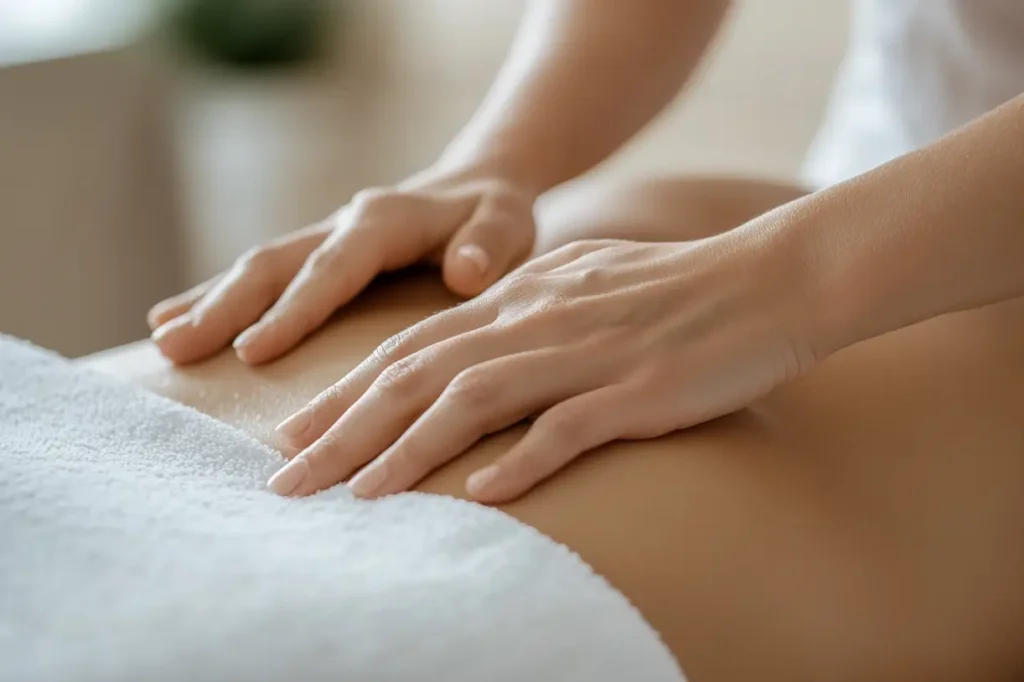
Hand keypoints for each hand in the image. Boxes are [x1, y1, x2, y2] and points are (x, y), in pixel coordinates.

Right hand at [146, 167, 537, 364]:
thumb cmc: (495, 216)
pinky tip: (174, 320)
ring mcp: (324, 236)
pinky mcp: (316, 252)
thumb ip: (490, 245)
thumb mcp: (508, 224)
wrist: (477, 187)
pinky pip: (260, 274)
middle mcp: (343, 223)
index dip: (293, 309)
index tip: (251, 350)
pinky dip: (216, 296)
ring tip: (163, 341)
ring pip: (256, 266)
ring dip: (209, 302)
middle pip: (274, 263)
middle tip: (175, 348)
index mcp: (383, 222)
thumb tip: (464, 271)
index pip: (331, 269)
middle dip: (224, 306)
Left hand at [267, 232, 823, 502]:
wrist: (767, 279)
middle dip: (345, 429)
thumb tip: (476, 342)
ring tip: (352, 498)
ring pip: (472, 401)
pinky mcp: (635, 388)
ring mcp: (584, 352)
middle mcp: (536, 319)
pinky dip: (519, 461)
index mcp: (519, 295)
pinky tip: (479, 497)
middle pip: (419, 375)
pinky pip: (567, 428)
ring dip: (406, 452)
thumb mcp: (582, 283)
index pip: (412, 345)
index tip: (295, 431)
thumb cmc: (675, 288)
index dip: (347, 390)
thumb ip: (523, 309)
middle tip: (286, 478)